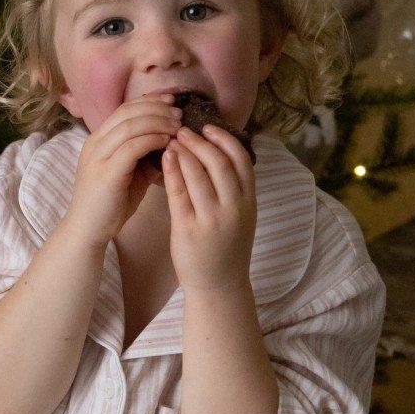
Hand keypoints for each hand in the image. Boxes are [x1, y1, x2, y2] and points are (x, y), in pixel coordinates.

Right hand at [63, 95, 182, 246]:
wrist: (88, 232)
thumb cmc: (111, 205)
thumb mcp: (130, 174)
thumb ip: (143, 156)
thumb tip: (169, 141)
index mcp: (97, 141)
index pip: (123, 110)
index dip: (149, 102)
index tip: (171, 103)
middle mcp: (94, 144)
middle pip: (127, 112)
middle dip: (156, 109)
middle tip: (179, 113)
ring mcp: (97, 157)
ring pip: (130, 126)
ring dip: (157, 122)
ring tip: (177, 126)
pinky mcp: (105, 173)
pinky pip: (131, 147)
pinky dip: (151, 140)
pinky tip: (166, 142)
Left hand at [162, 123, 255, 292]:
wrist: (219, 285)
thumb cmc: (226, 246)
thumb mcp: (242, 216)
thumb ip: (236, 188)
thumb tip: (222, 152)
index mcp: (249, 202)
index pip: (241, 160)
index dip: (224, 139)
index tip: (208, 127)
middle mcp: (233, 209)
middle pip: (219, 162)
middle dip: (200, 141)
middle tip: (182, 129)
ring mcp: (211, 220)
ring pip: (198, 175)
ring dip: (183, 152)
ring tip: (171, 140)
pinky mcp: (188, 230)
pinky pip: (179, 193)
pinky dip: (172, 171)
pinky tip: (165, 159)